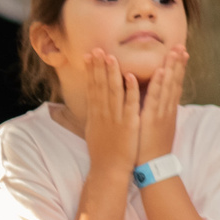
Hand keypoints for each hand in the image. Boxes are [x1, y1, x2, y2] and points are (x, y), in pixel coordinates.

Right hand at [78, 49, 141, 176]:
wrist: (108, 170)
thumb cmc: (103, 151)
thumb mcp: (95, 129)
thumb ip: (95, 114)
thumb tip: (93, 102)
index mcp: (96, 114)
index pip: (92, 87)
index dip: (91, 70)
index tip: (90, 55)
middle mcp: (103, 113)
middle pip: (100, 86)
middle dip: (98, 66)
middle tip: (97, 49)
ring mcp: (115, 118)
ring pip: (113, 91)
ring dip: (112, 73)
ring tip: (111, 56)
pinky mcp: (128, 124)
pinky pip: (129, 104)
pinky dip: (130, 90)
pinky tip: (130, 77)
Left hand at [137, 46, 185, 162]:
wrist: (152, 166)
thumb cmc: (151, 147)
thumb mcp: (158, 127)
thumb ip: (158, 113)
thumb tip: (158, 103)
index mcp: (168, 111)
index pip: (175, 85)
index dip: (178, 69)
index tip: (181, 53)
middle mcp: (167, 109)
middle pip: (175, 82)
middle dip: (178, 64)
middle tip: (181, 46)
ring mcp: (161, 113)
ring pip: (168, 87)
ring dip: (171, 68)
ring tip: (174, 52)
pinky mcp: (152, 118)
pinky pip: (155, 98)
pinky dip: (159, 84)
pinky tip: (160, 71)